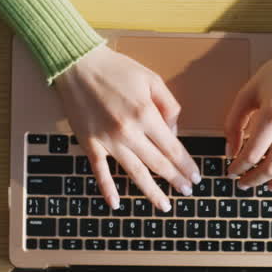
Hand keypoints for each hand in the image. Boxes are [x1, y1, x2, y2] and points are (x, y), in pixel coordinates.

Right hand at [54, 44, 199, 211]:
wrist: (77, 65)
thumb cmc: (116, 69)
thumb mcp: (152, 80)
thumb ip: (169, 106)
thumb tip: (173, 133)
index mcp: (146, 115)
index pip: (172, 148)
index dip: (185, 165)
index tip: (194, 177)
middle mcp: (129, 132)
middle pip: (158, 164)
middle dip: (175, 180)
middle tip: (186, 191)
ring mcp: (108, 140)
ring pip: (134, 173)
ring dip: (151, 192)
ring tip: (164, 205)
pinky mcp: (89, 144)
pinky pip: (100, 171)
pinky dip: (107, 189)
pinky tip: (115, 204)